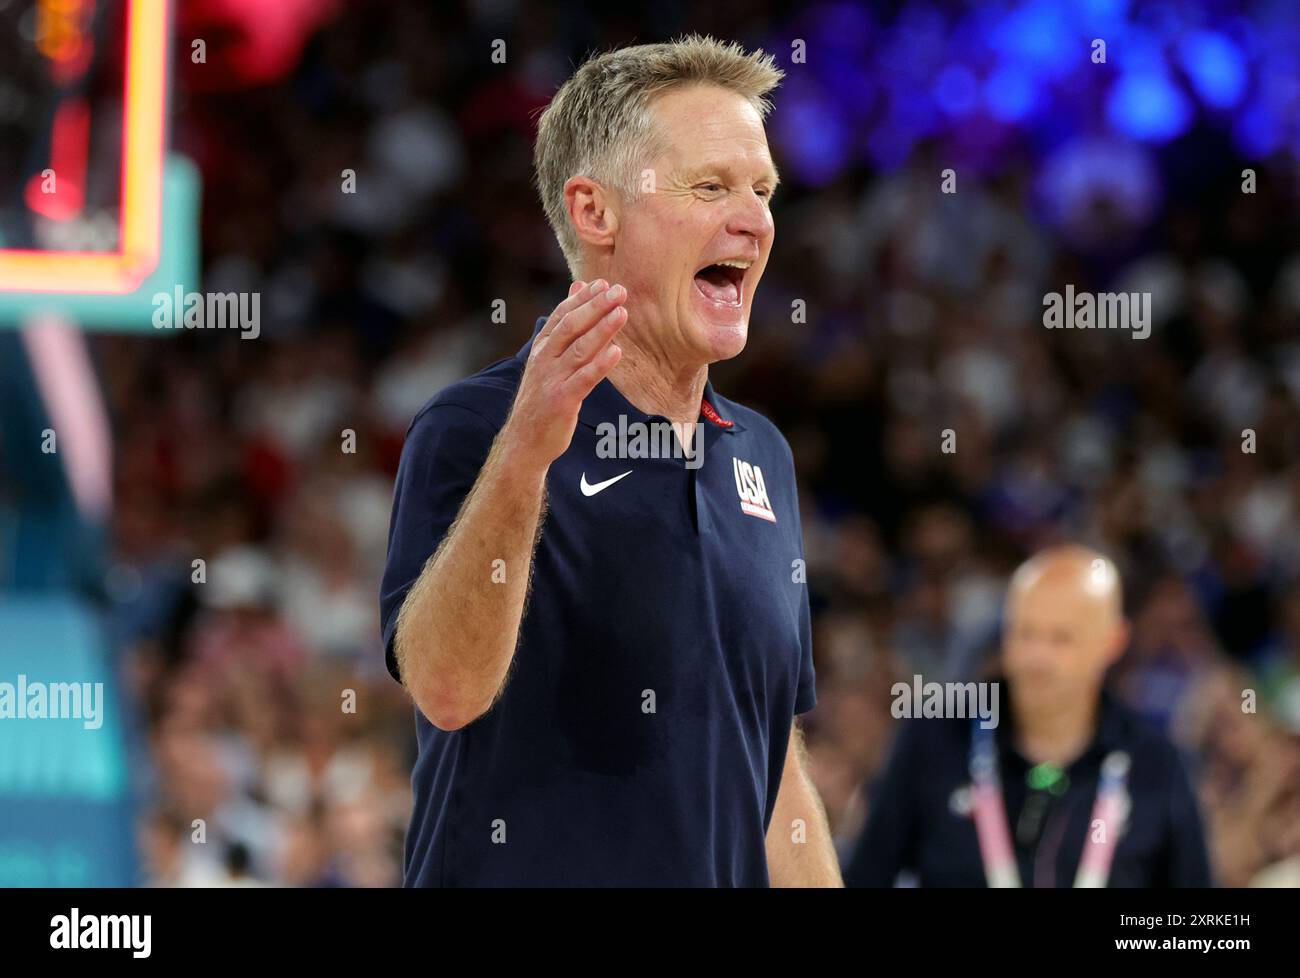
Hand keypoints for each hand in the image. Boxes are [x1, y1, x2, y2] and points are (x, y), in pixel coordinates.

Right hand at [501, 279, 626, 468]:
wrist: (525, 441)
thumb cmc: (542, 398)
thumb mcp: (549, 360)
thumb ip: (564, 328)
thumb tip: (576, 290)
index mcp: (542, 348)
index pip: (562, 315)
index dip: (583, 298)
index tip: (604, 283)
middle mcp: (544, 359)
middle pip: (571, 326)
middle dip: (595, 307)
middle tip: (619, 291)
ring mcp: (551, 379)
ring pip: (579, 349)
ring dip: (602, 329)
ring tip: (622, 313)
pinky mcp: (561, 400)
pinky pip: (584, 379)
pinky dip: (601, 364)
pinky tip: (617, 352)